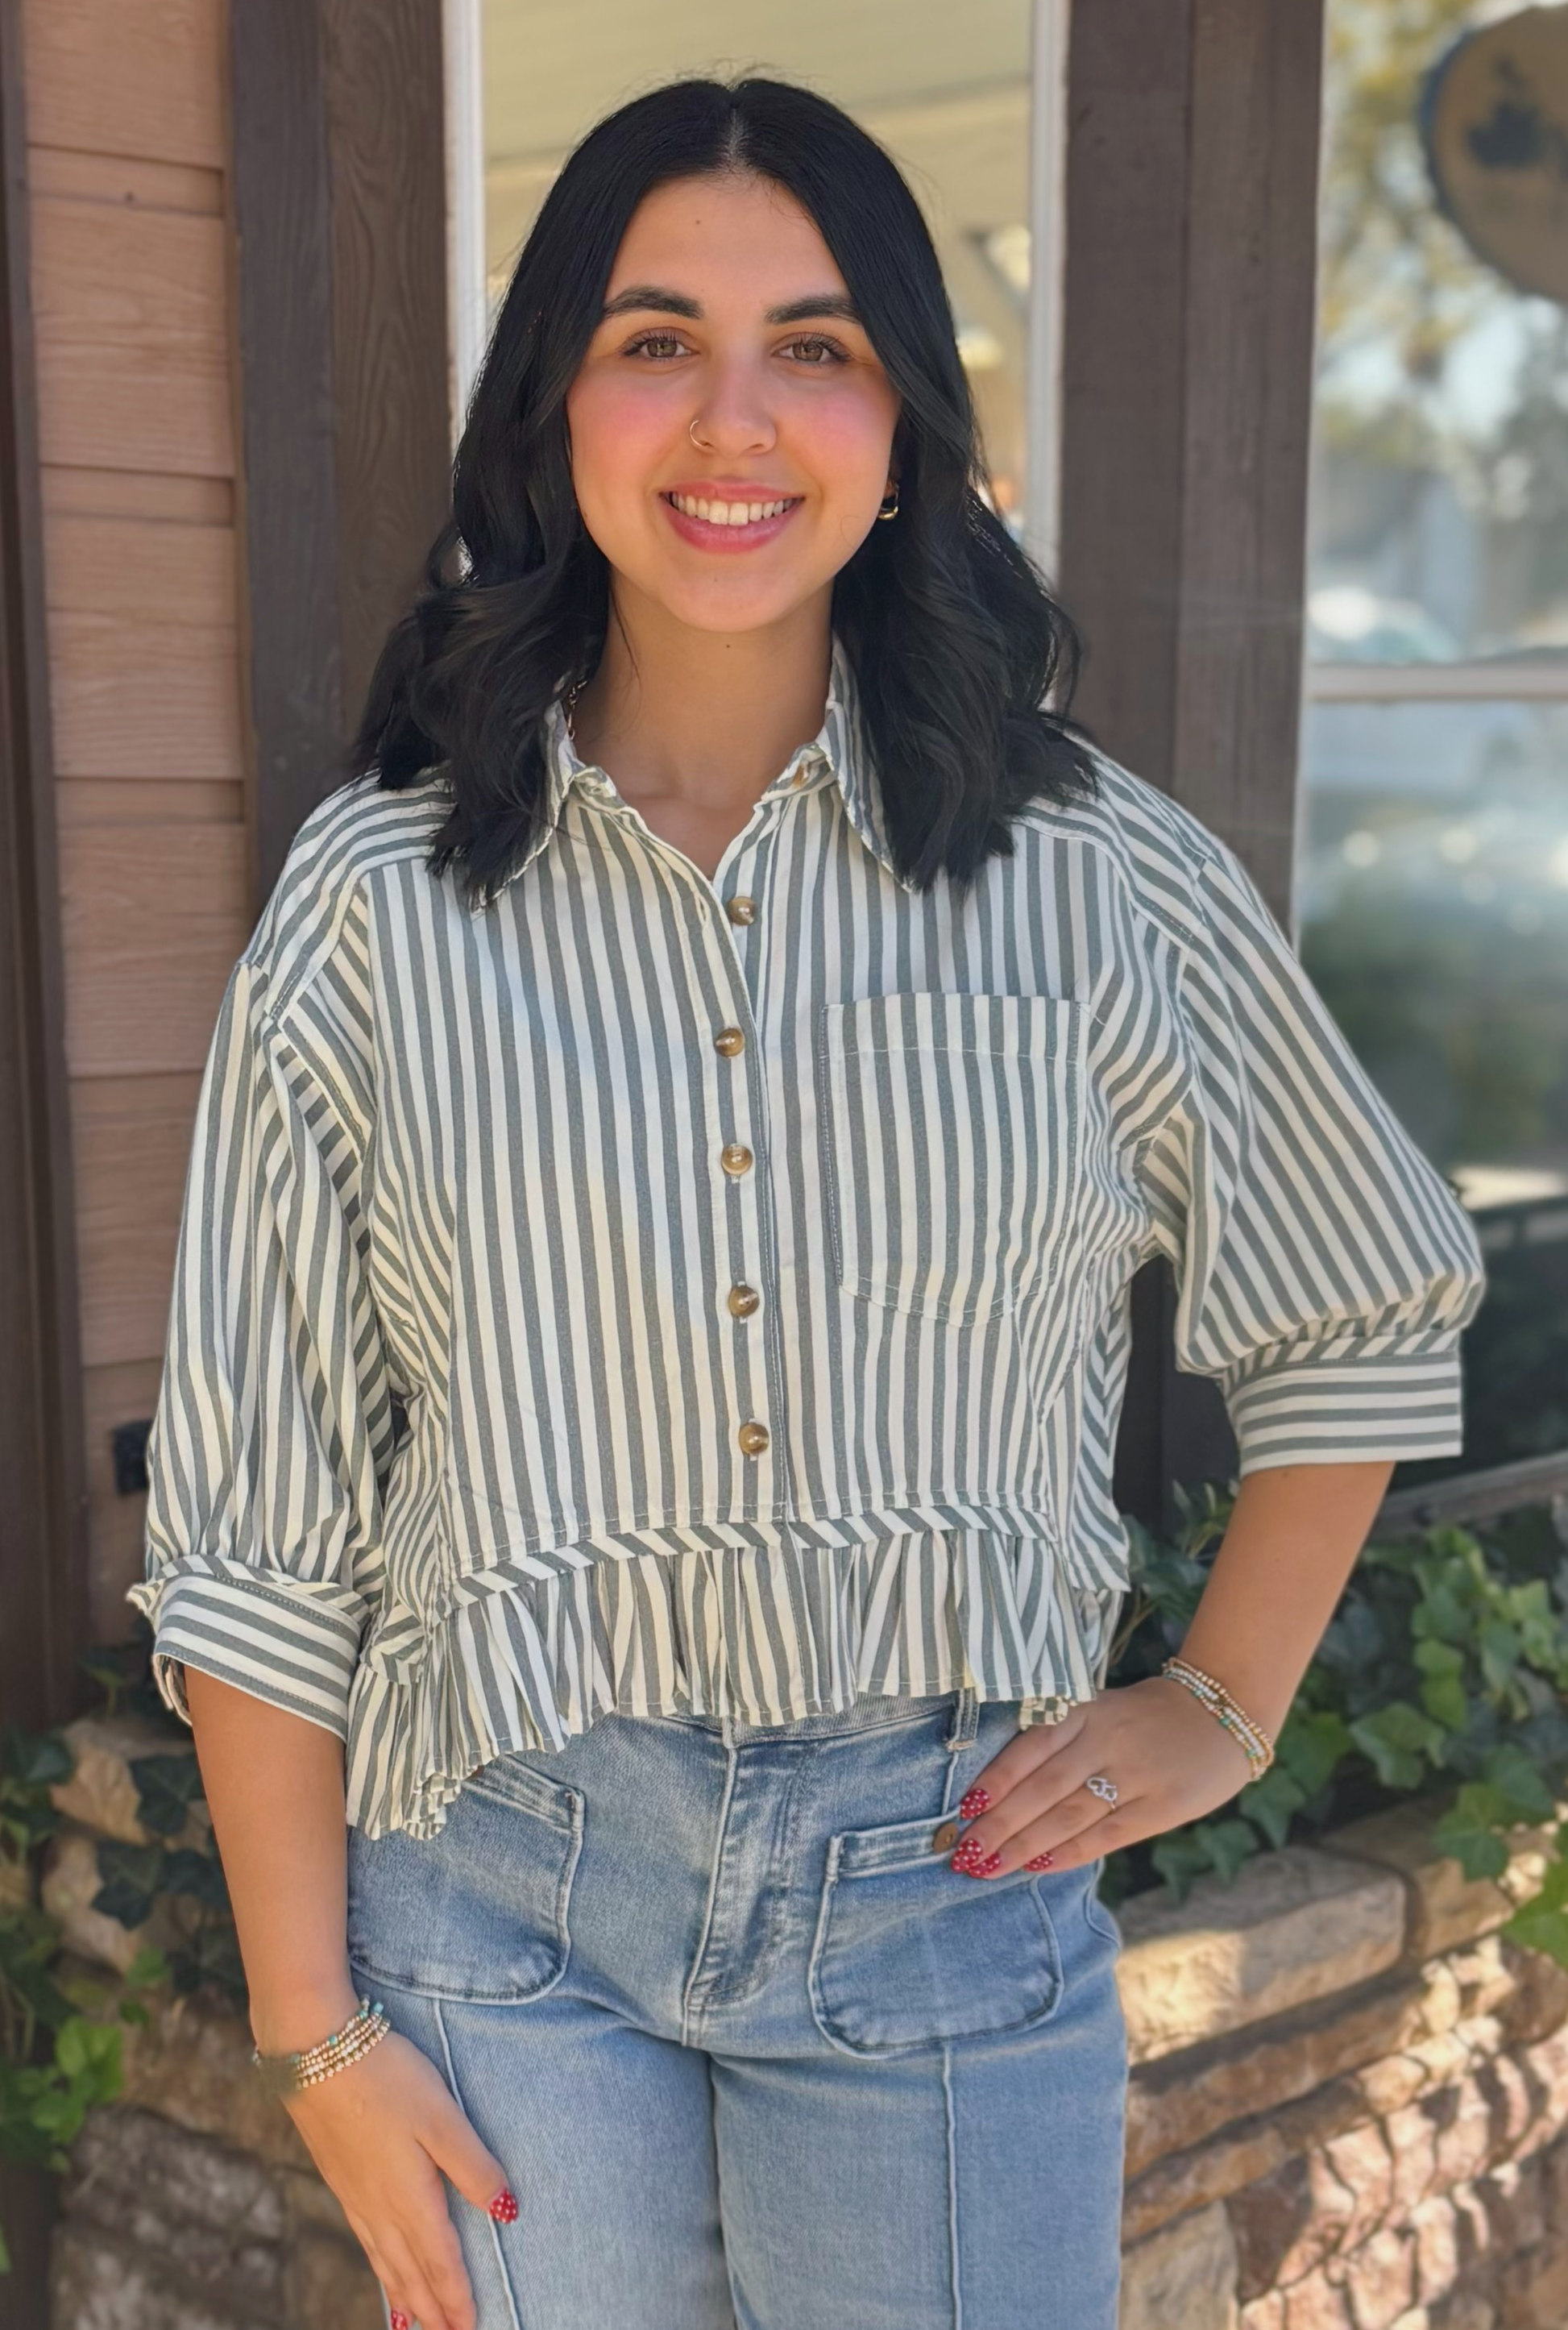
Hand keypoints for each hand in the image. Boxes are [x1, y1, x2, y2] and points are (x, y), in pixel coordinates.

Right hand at [282, 2025, 511, 2329]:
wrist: (315, 2053)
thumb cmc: (386, 2079)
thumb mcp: (442, 2117)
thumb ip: (475, 2165)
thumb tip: (507, 2211)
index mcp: (411, 2196)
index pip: (440, 2262)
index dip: (457, 2298)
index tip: (470, 2328)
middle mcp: (380, 2207)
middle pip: (410, 2273)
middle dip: (431, 2310)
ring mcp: (356, 2195)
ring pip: (384, 2261)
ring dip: (403, 2296)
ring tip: (413, 2324)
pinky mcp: (340, 2178)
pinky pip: (365, 2241)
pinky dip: (379, 2267)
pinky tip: (380, 2264)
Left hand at [945, 1678, 1255, 1876]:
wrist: (1220, 1714)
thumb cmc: (1145, 1717)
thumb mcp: (1101, 1710)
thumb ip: (1060, 1742)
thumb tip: (1002, 1792)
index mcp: (1085, 1711)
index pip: (1031, 1748)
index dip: (996, 1780)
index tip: (964, 1809)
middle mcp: (1105, 1740)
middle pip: (1042, 1788)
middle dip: (999, 1824)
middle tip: (964, 1853)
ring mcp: (1134, 1775)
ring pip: (1068, 1815)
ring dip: (1024, 1845)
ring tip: (989, 1867)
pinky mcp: (1161, 1806)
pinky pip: (1106, 1835)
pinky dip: (1069, 1853)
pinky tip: (1039, 1866)